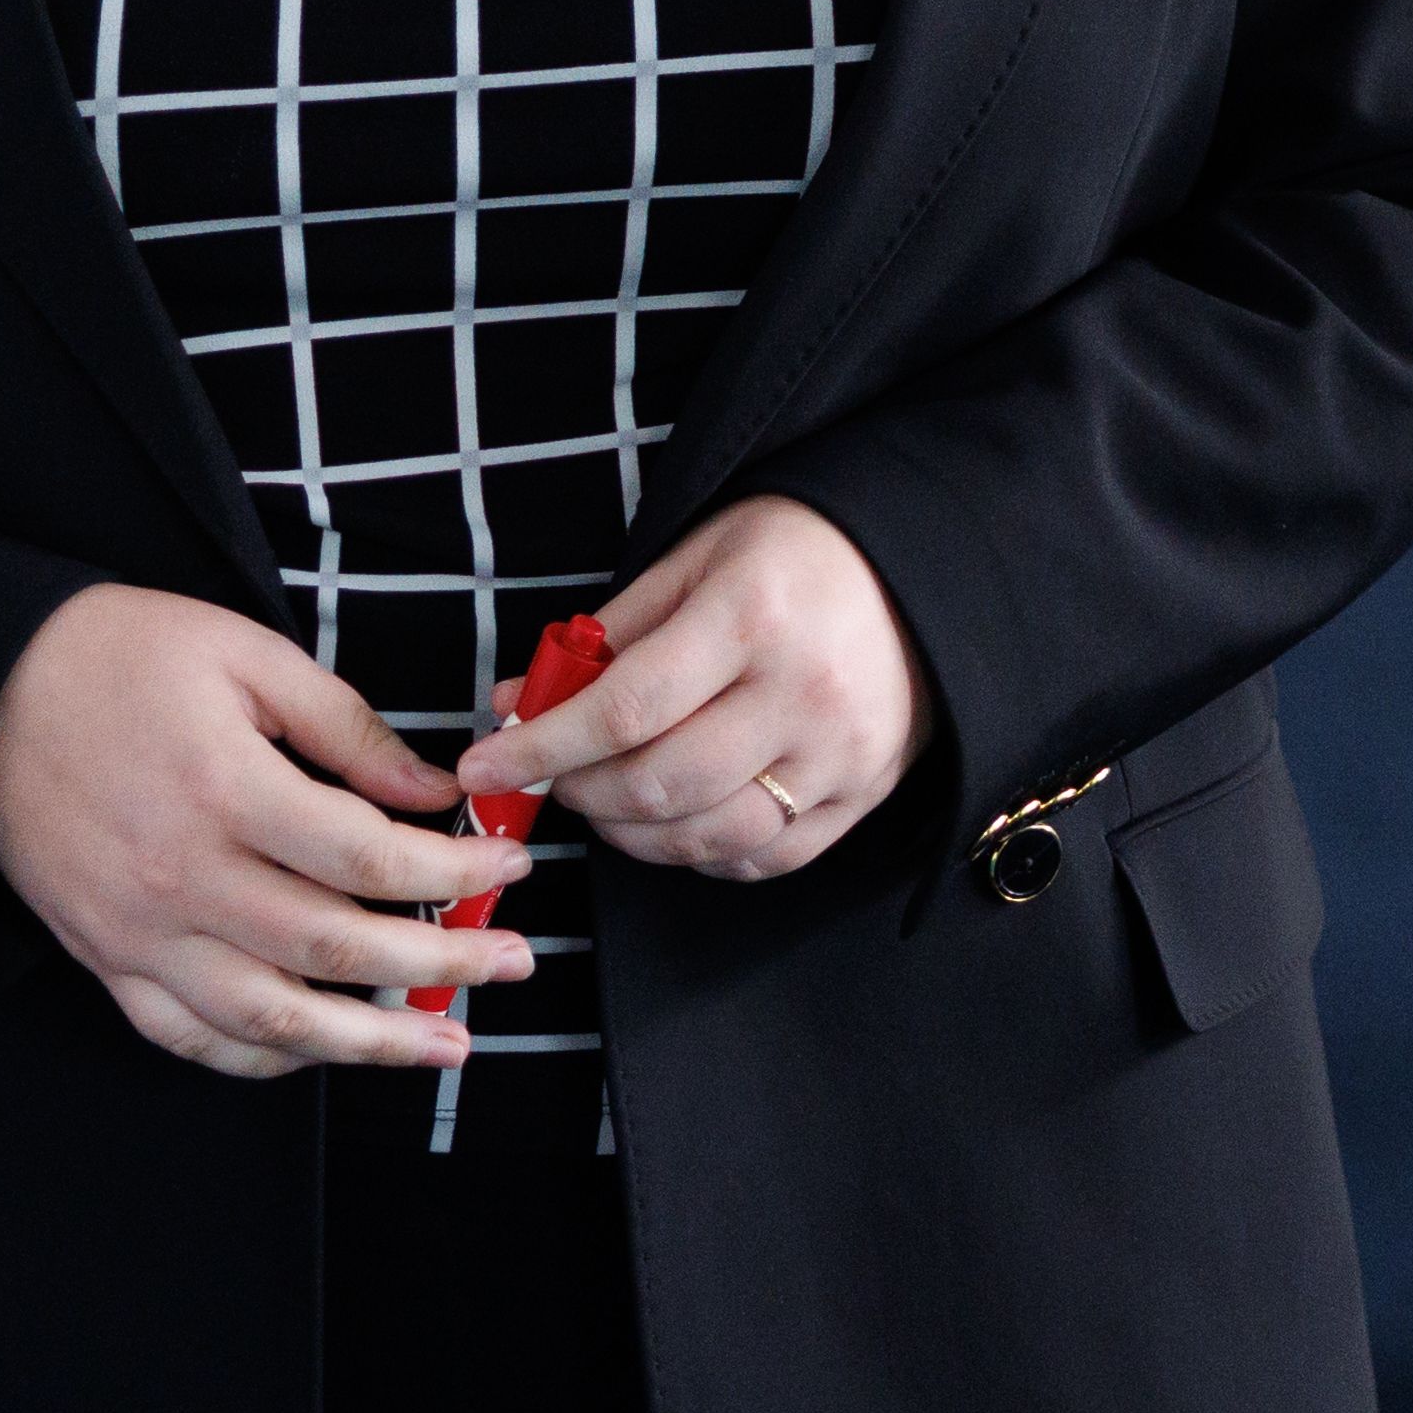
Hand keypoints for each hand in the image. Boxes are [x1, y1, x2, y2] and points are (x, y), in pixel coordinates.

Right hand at [0, 580, 526, 1077]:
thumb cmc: (117, 655)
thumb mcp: (246, 655)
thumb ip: (346, 728)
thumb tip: (433, 791)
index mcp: (225, 791)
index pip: (370, 860)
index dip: (455, 872)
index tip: (510, 864)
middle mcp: (182, 878)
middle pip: (338, 949)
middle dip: (445, 964)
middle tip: (514, 960)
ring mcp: (136, 933)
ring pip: (271, 1021)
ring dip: (371, 1043)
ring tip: (447, 1045)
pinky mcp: (102, 959)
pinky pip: (190, 1037)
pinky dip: (264, 1059)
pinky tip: (322, 1050)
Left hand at [480, 495, 926, 883]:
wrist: (926, 566)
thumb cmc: (796, 552)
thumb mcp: (697, 559)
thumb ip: (608, 635)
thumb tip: (515, 701)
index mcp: (752, 618)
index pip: (624, 709)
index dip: (542, 747)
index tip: (486, 765)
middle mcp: (803, 693)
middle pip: (659, 784)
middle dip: (580, 793)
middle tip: (553, 777)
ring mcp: (842, 754)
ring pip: (708, 837)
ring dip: (634, 834)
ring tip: (608, 801)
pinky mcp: (866, 794)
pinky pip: (764, 859)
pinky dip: (703, 854)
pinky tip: (678, 821)